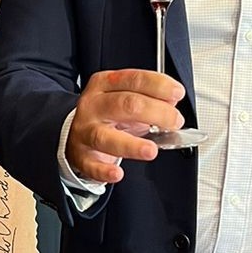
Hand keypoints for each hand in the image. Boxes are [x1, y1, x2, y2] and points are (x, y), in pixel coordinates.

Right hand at [66, 69, 185, 182]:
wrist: (74, 132)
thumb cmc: (106, 115)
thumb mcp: (125, 98)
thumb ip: (149, 98)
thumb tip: (171, 105)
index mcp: (104, 84)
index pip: (133, 79)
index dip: (158, 85)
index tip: (177, 93)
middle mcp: (93, 105)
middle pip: (124, 105)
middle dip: (154, 112)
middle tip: (174, 121)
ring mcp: (85, 131)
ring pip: (105, 137)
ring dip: (131, 145)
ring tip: (151, 150)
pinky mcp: (81, 156)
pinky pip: (92, 165)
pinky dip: (105, 170)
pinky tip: (117, 173)